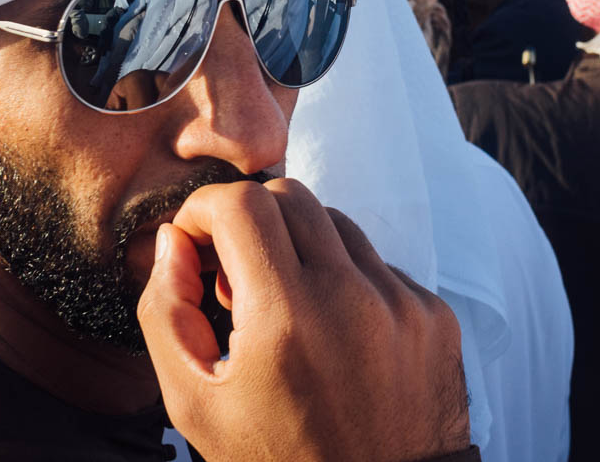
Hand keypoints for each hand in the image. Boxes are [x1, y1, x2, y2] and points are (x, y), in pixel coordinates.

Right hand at [137, 179, 469, 461]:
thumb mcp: (194, 405)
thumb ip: (165, 314)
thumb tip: (174, 241)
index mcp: (286, 319)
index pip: (240, 203)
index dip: (204, 209)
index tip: (196, 243)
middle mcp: (351, 299)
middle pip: (288, 196)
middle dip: (248, 220)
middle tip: (235, 278)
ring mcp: (401, 304)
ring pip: (335, 222)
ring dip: (298, 246)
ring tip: (286, 309)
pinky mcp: (435, 316)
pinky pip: (378, 264)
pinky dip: (345, 280)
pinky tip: (333, 334)